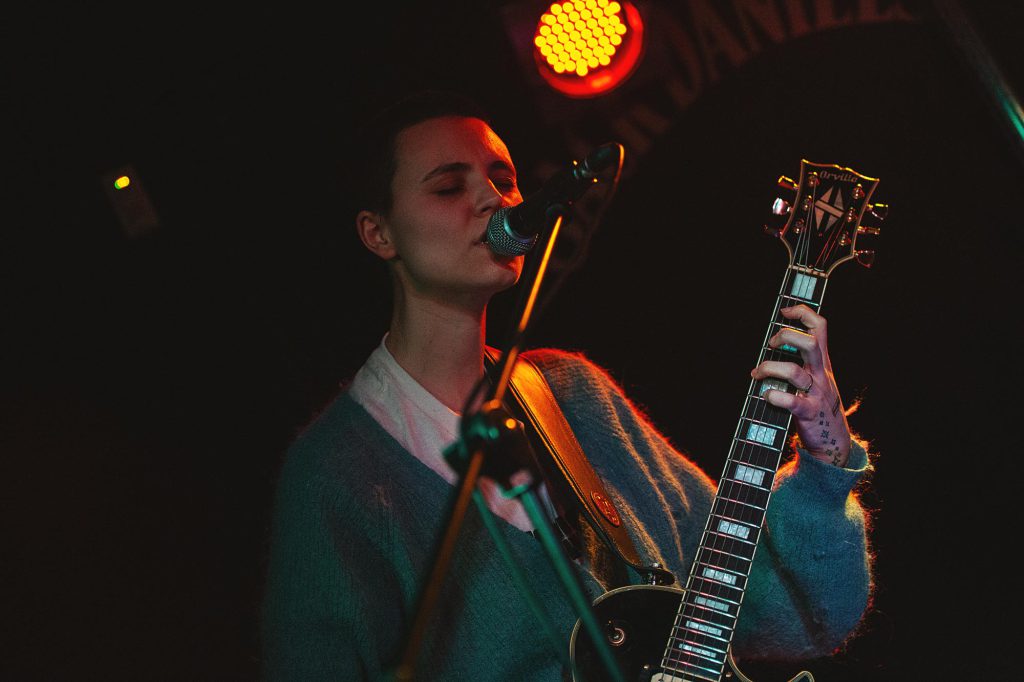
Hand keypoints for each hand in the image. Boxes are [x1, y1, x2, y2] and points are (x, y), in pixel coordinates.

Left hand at [750, 305, 850, 466]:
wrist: (833, 440)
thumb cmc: (817, 403)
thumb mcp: (816, 377)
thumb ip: (802, 359)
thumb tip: (774, 339)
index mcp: (821, 362)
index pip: (820, 327)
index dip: (803, 313)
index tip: (784, 312)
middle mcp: (820, 374)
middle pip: (811, 343)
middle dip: (787, 337)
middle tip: (771, 344)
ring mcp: (816, 393)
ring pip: (794, 372)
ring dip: (770, 368)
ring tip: (757, 374)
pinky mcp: (808, 412)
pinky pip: (792, 401)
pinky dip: (775, 396)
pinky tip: (766, 395)